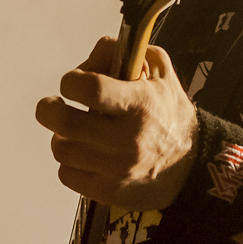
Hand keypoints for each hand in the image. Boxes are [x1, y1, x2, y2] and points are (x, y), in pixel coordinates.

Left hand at [35, 37, 197, 210]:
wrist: (192, 166)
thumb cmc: (169, 114)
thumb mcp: (161, 71)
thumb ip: (127, 51)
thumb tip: (93, 55)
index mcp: (140, 104)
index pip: (90, 88)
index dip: (72, 80)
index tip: (74, 82)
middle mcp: (128, 139)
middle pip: (65, 122)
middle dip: (49, 109)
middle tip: (54, 105)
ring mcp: (117, 169)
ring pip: (61, 149)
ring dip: (61, 136)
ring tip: (75, 130)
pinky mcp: (109, 192)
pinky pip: (67, 174)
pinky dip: (70, 162)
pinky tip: (84, 154)